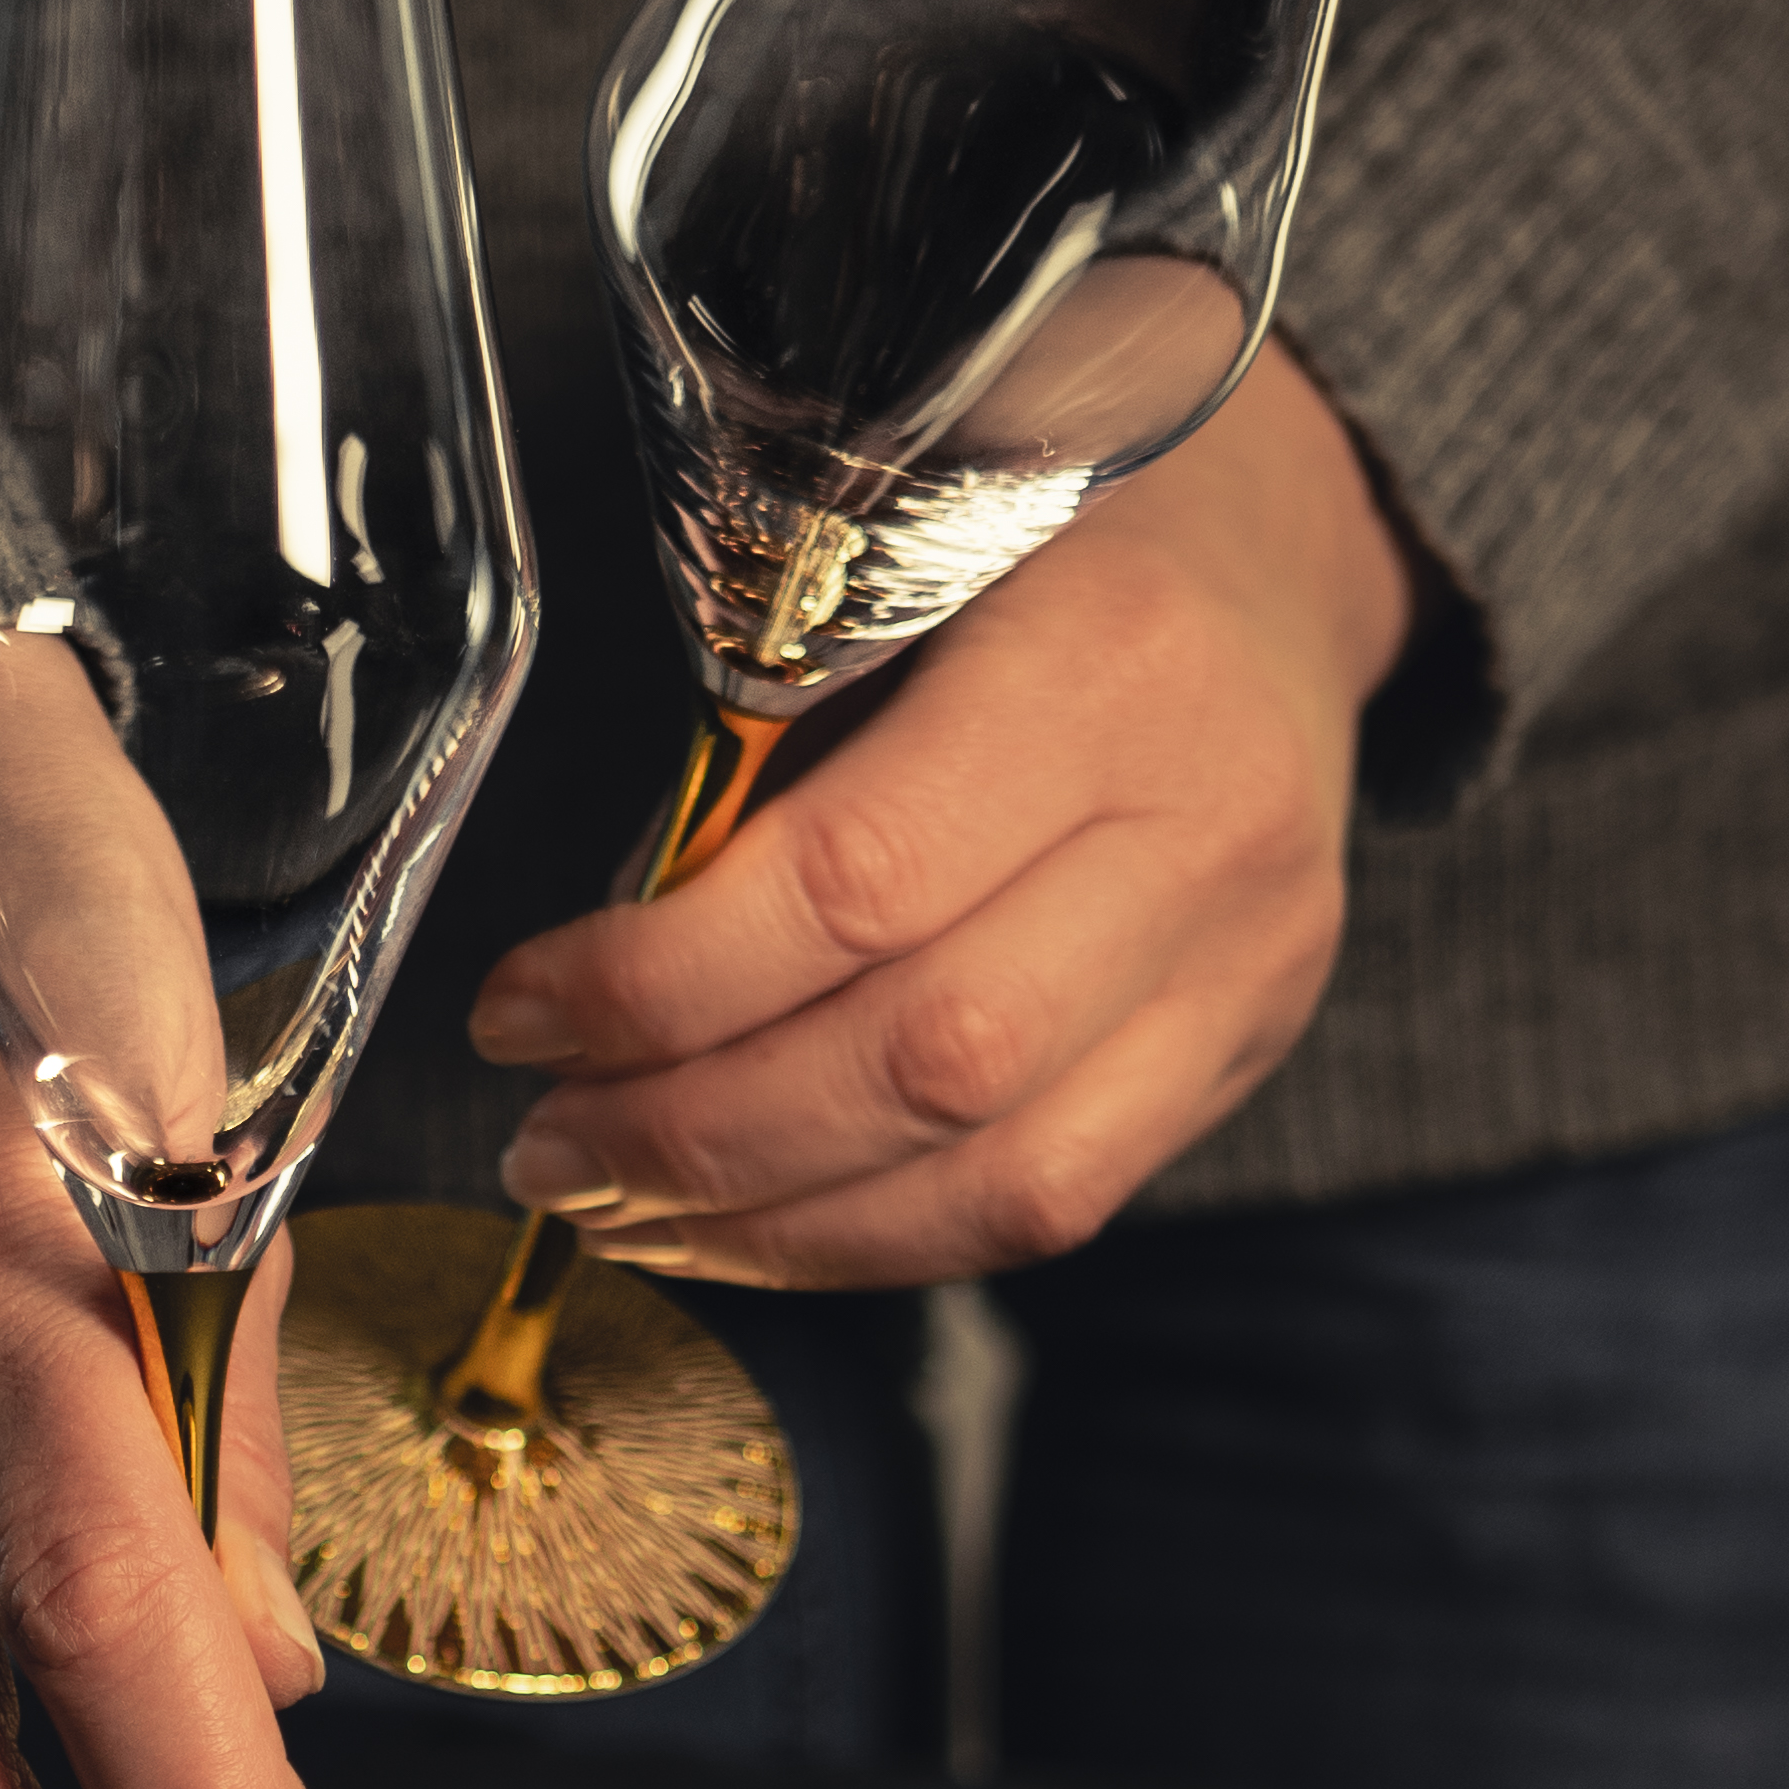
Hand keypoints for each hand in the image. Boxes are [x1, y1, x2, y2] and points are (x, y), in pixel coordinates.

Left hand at [469, 341, 1412, 1282]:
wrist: (1270, 557)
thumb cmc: (1038, 547)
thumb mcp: (893, 571)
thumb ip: (766, 750)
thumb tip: (596, 968)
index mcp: (1104, 661)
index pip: (855, 884)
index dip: (657, 982)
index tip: (518, 1013)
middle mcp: (1205, 826)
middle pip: (926, 1059)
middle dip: (694, 1133)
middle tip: (547, 1149)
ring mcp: (1248, 958)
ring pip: (995, 1176)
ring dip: (770, 1225)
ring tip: (616, 1211)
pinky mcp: (1245, 1048)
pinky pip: (1048, 1204)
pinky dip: (873, 1242)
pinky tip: (747, 1230)